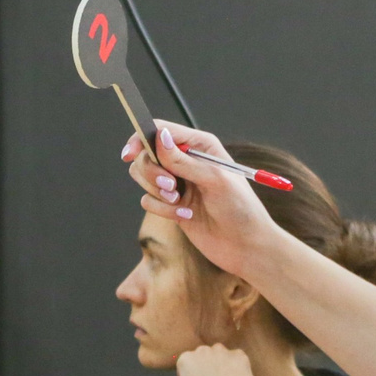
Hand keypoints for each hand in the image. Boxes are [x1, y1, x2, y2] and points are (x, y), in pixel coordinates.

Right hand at [124, 122, 280, 277]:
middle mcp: (186, 160)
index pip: (161, 130)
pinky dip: (162, 209)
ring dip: (157, 191)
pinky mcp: (171, 204)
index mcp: (200, 145)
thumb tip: (158, 137)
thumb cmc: (240, 208)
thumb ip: (183, 160)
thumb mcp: (214, 179)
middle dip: (152, 172)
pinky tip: (186, 216)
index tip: (130, 153)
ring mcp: (177, 182)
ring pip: (143, 177)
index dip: (141, 139)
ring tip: (180, 202)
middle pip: (146, 154)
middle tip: (172, 187)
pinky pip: (148, 200)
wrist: (245, 245)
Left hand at [176, 342, 279, 375]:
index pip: (231, 358)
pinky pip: (183, 362)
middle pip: (214, 355)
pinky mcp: (186, 360)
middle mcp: (221, 350)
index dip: (226, 371)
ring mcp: (202, 353)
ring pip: (198, 357)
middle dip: (212, 366)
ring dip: (197, 368)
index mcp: (240, 357)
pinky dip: (183, 372)